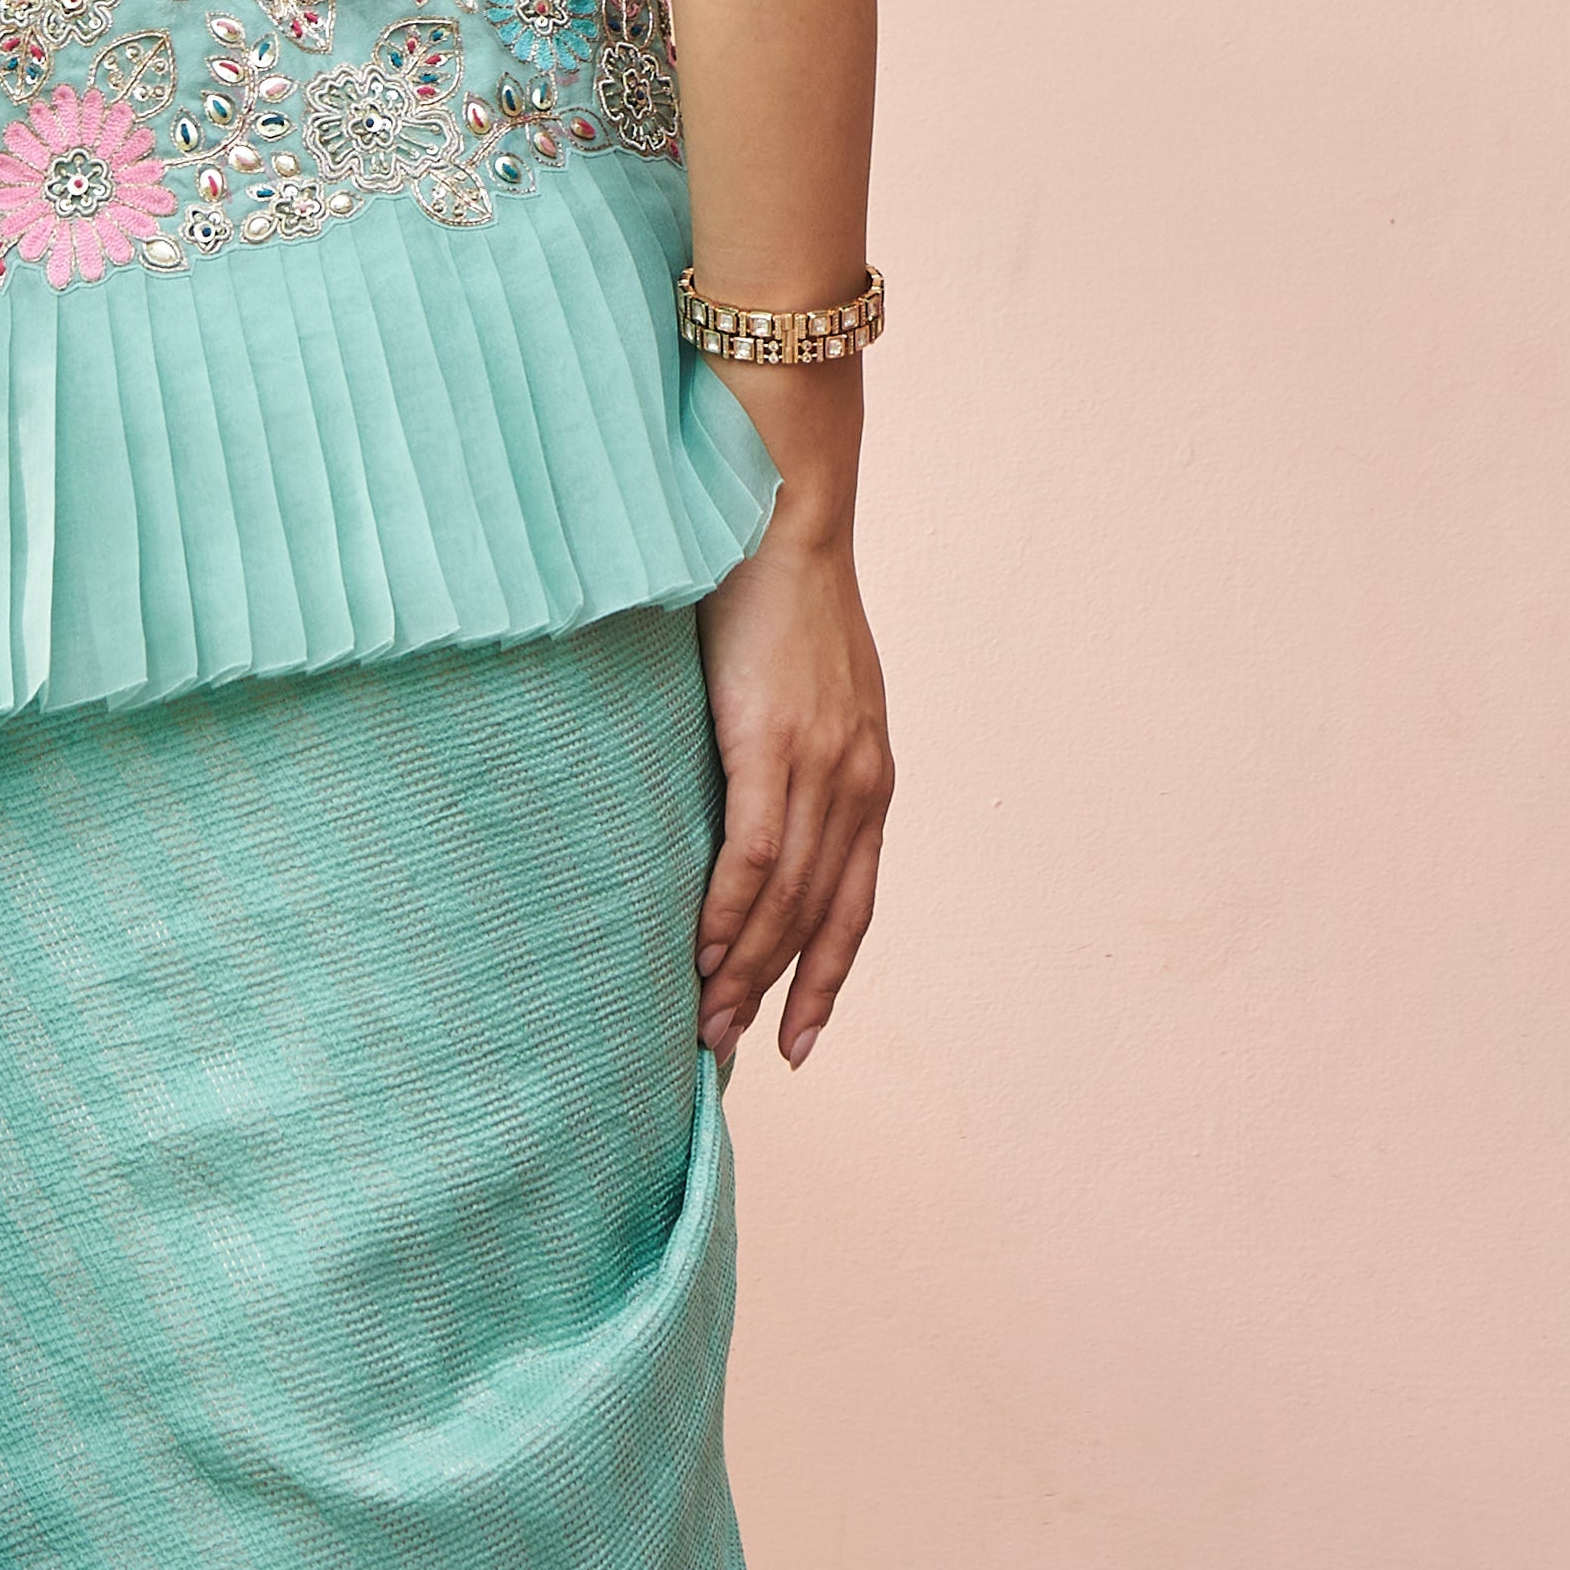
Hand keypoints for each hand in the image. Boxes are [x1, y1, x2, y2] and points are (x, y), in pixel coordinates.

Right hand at [693, 506, 894, 1067]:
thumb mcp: (810, 694)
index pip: (855, 905)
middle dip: (774, 992)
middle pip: (818, 918)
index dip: (828, 978)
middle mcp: (858, 784)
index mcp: (870, 777)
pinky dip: (726, 912)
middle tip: (727, 1050)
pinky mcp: (772, 744)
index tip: (801, 1039)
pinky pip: (752, 854)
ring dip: (744, 970)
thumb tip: (750, 810)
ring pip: (785, 900)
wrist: (784, 519)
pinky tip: (700, 951)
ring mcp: (820, 767)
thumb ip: (795, 757)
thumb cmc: (779, 600)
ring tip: (706, 1024)